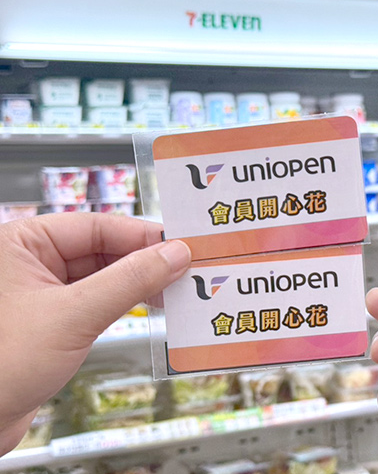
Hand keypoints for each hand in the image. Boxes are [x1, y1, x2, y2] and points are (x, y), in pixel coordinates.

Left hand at [0, 213, 190, 454]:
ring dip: (138, 283)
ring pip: (103, 276)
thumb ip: (129, 280)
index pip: (97, 226)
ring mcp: (41, 291)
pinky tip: (152, 307)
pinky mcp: (51, 320)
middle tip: (186, 269)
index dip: (143, 236)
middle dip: (145, 261)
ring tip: (175, 290)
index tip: (181, 246)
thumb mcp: (74, 315)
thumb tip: (173, 254)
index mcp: (22, 242)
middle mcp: (30, 261)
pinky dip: (125, 303)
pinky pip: (97, 301)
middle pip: (103, 249)